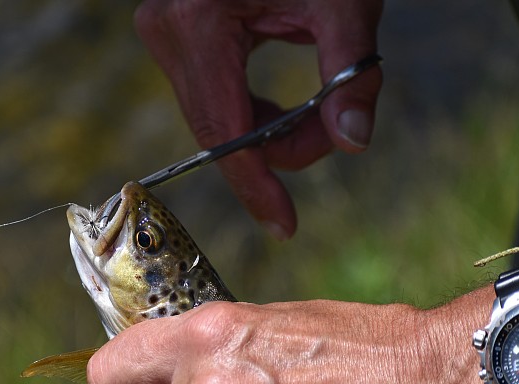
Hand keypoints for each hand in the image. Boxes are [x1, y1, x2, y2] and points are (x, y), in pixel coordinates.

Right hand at [134, 0, 383, 238]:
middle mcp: (168, 30)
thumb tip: (354, 142)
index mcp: (199, 21)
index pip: (224, 130)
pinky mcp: (173, 35)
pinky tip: (279, 109)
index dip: (257, 185)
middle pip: (218, 129)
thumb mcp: (344, 2)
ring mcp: (165, 32)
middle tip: (330, 136)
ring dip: (265, 133)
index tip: (285, 226)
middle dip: (276, 150)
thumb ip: (352, 74)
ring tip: (312, 116)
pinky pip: (208, 98)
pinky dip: (248, 114)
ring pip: (213, 118)